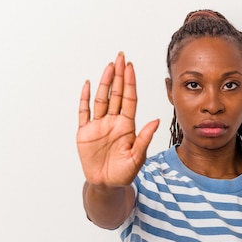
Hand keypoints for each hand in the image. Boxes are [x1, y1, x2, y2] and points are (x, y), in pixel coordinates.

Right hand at [77, 52, 158, 186]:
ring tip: (109, 66)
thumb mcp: (137, 158)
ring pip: (102, 99)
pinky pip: (84, 112)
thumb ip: (144, 139)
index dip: (130, 83)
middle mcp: (113, 122)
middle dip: (118, 75)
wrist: (106, 184)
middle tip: (121, 57)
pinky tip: (89, 85)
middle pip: (116, 94)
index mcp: (127, 126)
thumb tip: (156, 121)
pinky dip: (85, 98)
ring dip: (105, 82)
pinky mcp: (85, 133)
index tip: (131, 67)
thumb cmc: (124, 173)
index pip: (129, 99)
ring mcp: (99, 125)